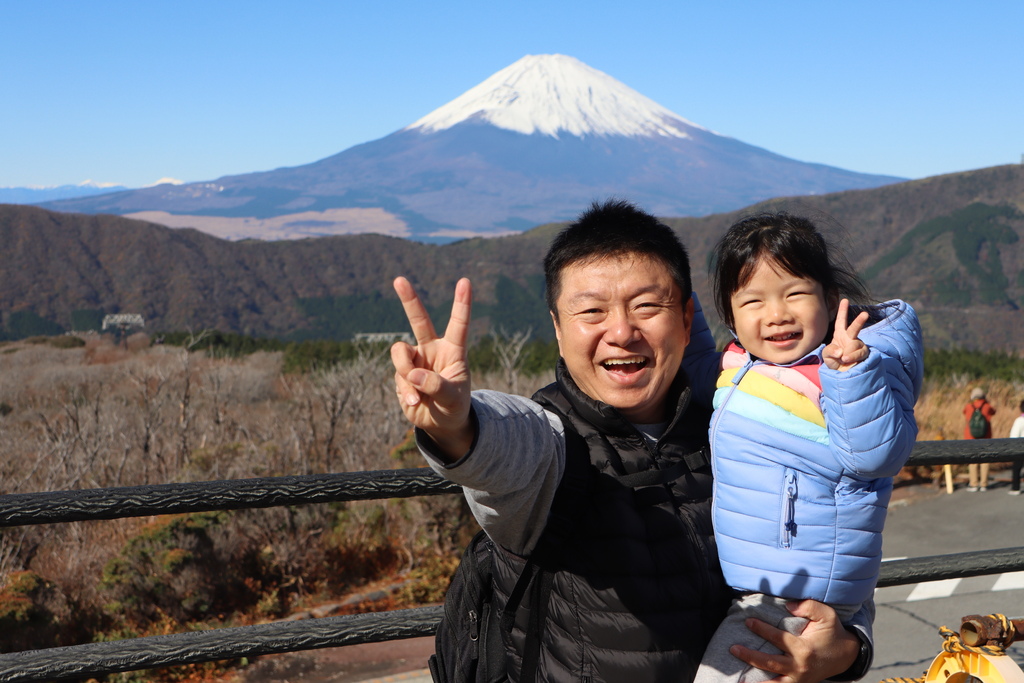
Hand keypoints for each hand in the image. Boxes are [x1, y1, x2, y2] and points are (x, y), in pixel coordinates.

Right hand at [390, 276, 473, 459]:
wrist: (440, 424)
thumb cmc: (454, 407)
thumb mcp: (453, 399)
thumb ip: (436, 386)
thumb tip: (412, 373)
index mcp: (453, 350)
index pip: (459, 324)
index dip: (462, 303)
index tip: (465, 281)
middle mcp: (432, 350)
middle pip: (419, 320)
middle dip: (408, 299)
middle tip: (399, 279)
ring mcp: (415, 360)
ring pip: (400, 353)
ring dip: (405, 372)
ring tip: (417, 395)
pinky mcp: (402, 373)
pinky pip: (398, 376)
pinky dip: (406, 391)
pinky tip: (415, 403)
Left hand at [730, 600, 859, 682]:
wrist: (847, 655)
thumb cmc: (833, 633)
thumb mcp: (827, 615)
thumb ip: (809, 606)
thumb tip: (788, 606)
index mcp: (804, 649)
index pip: (778, 638)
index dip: (762, 629)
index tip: (748, 622)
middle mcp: (800, 667)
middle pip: (770, 663)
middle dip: (750, 656)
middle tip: (733, 648)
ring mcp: (799, 679)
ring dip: (755, 682)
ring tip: (738, 680)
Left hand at [822, 299, 868, 370]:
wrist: (842, 374)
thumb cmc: (834, 361)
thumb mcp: (827, 355)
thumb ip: (830, 350)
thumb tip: (841, 350)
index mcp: (840, 335)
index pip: (841, 321)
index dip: (843, 311)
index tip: (845, 300)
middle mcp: (850, 338)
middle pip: (855, 328)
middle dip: (859, 321)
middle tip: (865, 314)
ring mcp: (858, 345)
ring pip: (855, 344)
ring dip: (848, 352)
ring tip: (843, 358)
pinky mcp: (864, 353)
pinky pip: (859, 352)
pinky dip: (852, 357)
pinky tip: (846, 360)